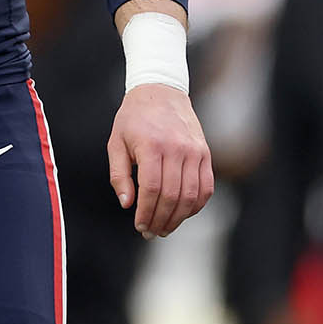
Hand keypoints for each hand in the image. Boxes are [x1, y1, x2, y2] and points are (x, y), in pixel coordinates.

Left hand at [107, 85, 213, 237]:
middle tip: (151, 232)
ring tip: (165, 228)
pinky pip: (206, 187)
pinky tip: (182, 214)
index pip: (153, 189)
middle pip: (173, 196)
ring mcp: (194, 151)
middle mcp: (177, 149)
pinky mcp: (205, 153)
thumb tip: (127, 204)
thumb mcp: (116, 142)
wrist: (160, 91)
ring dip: (179, 218)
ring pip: (192, 195)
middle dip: (161, 220)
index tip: (139, 225)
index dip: (147, 212)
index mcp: (152, 145)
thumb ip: (119, 175)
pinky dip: (196, 205)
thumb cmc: (133, 119)